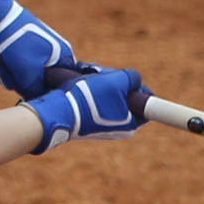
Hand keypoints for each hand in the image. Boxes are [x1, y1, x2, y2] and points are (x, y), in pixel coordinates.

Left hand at [0, 0, 85, 97]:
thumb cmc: (16, 43)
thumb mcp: (28, 74)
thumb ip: (36, 92)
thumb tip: (38, 104)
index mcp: (64, 55)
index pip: (64, 84)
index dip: (49, 92)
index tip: (35, 94)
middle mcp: (53, 51)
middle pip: (42, 81)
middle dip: (24, 83)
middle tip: (14, 78)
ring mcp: (37, 47)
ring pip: (26, 74)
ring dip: (12, 76)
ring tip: (2, 68)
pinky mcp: (22, 45)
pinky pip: (17, 65)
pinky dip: (7, 67)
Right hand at [26, 67, 149, 152]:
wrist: (59, 111)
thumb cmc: (91, 99)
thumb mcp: (119, 81)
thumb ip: (132, 78)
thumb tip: (134, 79)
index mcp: (130, 124)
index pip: (145, 105)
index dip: (140, 89)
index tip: (130, 80)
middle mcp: (118, 128)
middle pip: (125, 98)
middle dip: (115, 82)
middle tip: (104, 75)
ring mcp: (101, 125)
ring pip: (108, 96)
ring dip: (100, 82)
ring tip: (89, 76)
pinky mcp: (86, 120)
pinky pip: (94, 100)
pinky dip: (89, 89)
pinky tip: (80, 83)